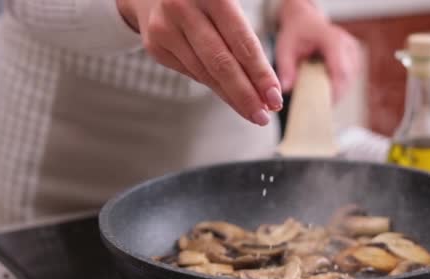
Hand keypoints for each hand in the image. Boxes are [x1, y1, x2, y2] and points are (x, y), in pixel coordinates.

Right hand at [116, 0, 282, 125]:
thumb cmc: (206, 0)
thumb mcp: (227, 4)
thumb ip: (246, 37)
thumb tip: (268, 88)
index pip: (243, 42)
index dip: (260, 74)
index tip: (275, 98)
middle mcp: (184, 7)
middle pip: (221, 63)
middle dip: (246, 95)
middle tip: (264, 116)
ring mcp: (165, 27)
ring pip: (205, 73)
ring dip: (232, 97)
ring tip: (253, 112)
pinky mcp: (154, 45)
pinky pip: (192, 73)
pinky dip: (214, 86)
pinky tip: (230, 96)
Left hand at [275, 0, 360, 101]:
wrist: (306, 22)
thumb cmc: (296, 34)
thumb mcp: (285, 48)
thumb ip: (285, 68)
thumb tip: (286, 89)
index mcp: (332, 39)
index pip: (340, 70)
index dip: (334, 90)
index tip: (323, 105)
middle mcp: (347, 44)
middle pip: (346, 78)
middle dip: (333, 95)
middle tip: (317, 108)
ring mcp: (353, 52)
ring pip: (349, 81)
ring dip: (335, 92)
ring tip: (317, 98)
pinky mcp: (354, 60)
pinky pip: (348, 80)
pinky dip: (337, 87)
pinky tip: (323, 89)